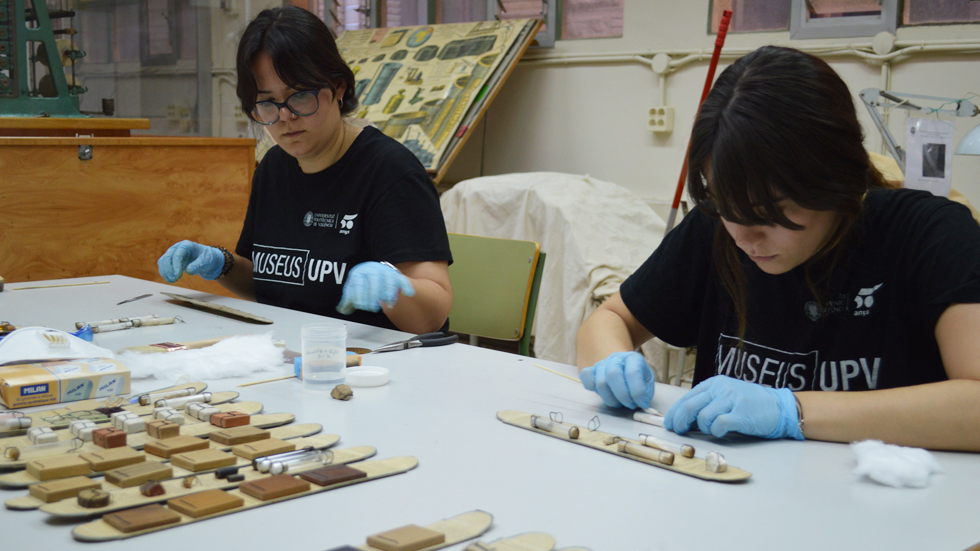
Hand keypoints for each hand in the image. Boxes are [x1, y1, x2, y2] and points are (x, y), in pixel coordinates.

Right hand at [157, 240, 224, 281]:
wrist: (208, 261)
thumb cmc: (207, 258)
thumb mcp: (206, 261)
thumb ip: (197, 265)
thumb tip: (189, 271)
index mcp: (186, 245)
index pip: (177, 254)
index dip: (176, 265)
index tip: (178, 276)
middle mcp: (177, 248)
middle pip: (168, 257)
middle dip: (169, 269)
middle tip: (174, 279)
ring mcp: (173, 254)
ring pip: (163, 261)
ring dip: (165, 272)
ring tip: (172, 281)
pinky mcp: (172, 261)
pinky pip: (164, 266)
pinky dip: (165, 273)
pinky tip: (169, 279)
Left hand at [336, 262, 414, 314]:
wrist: (372, 272)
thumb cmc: (361, 284)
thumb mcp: (352, 290)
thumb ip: (347, 300)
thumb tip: (342, 309)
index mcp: (359, 272)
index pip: (359, 281)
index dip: (359, 294)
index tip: (360, 305)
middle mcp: (372, 269)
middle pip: (373, 279)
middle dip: (373, 295)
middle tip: (372, 308)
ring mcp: (384, 271)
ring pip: (388, 278)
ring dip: (389, 292)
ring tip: (388, 304)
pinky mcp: (395, 275)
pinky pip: (402, 279)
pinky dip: (406, 286)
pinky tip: (409, 293)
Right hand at [579, 351, 653, 409]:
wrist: (622, 367)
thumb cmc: (636, 378)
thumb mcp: (647, 382)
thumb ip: (645, 392)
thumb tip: (642, 403)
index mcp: (633, 358)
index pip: (632, 373)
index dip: (637, 392)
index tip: (642, 403)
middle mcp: (616, 358)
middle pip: (613, 374)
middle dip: (623, 395)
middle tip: (630, 404)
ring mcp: (601, 364)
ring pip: (600, 382)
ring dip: (611, 399)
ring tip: (619, 403)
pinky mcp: (590, 370)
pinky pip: (585, 377)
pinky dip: (592, 388)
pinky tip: (604, 395)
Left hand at [664, 375, 802, 439]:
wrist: (781, 407)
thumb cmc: (752, 404)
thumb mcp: (727, 396)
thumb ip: (708, 403)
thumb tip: (685, 418)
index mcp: (715, 383)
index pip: (687, 397)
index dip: (675, 412)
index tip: (670, 423)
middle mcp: (722, 388)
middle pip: (690, 406)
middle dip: (680, 421)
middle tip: (679, 431)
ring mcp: (732, 400)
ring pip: (703, 417)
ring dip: (704, 428)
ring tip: (713, 429)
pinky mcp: (741, 414)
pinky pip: (719, 425)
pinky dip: (717, 432)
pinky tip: (723, 431)